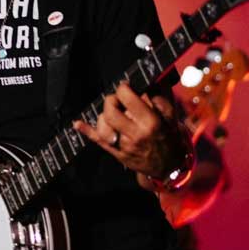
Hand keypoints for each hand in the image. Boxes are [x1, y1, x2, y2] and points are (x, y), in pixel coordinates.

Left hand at [72, 84, 188, 179]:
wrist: (169, 166)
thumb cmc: (170, 138)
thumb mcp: (171, 116)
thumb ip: (159, 98)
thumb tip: (145, 83)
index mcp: (150, 122)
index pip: (128, 98)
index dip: (124, 88)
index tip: (126, 87)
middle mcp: (135, 134)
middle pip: (111, 110)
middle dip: (112, 100)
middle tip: (119, 100)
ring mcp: (123, 145)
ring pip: (103, 124)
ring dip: (105, 114)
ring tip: (114, 113)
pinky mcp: (117, 153)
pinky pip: (98, 140)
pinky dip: (86, 131)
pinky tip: (77, 124)